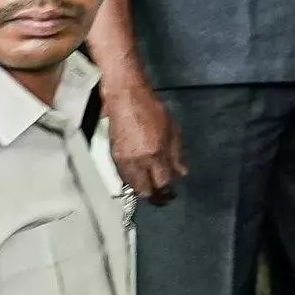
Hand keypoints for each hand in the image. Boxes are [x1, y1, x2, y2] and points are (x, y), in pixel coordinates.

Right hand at [103, 76, 182, 201]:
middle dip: (154, 195)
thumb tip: (181, 174)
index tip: (172, 193)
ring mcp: (123, 160)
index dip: (168, 191)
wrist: (126, 99)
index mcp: (155, 153)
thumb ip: (177, 155)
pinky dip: (133, 179)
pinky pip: (124, 176)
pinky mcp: (113, 157)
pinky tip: (140, 174)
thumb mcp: (173, 130)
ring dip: (143, 188)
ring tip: (151, 185)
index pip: (162, 182)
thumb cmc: (152, 110)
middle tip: (162, 194)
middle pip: (145, 190)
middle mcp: (138, 160)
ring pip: (133, 186)